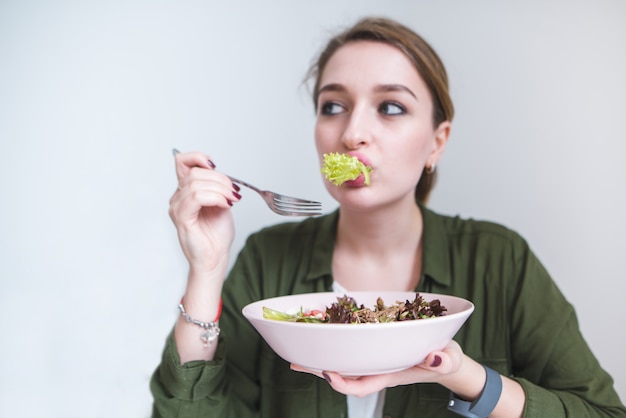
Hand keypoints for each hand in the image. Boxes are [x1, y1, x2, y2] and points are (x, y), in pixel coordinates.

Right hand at [169, 151, 240, 273]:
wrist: (215, 257)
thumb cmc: (216, 235)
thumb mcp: (221, 202)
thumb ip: (217, 187)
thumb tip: (221, 173)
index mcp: (186, 191)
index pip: (182, 162)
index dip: (198, 157)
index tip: (215, 165)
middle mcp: (178, 197)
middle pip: (194, 172)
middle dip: (220, 178)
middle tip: (233, 192)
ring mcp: (177, 207)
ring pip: (196, 183)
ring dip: (220, 188)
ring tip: (231, 199)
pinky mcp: (181, 218)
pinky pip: (197, 197)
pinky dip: (215, 197)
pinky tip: (224, 205)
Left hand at [291, 340, 463, 397]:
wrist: (447, 356)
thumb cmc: (447, 360)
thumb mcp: (449, 360)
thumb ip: (444, 362)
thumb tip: (434, 358)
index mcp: (391, 374)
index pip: (362, 385)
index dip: (343, 383)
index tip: (327, 374)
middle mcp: (379, 368)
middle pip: (344, 373)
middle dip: (320, 369)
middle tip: (296, 360)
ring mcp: (376, 358)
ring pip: (345, 361)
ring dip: (323, 355)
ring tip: (298, 349)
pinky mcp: (376, 347)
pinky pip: (352, 348)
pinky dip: (337, 342)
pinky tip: (323, 334)